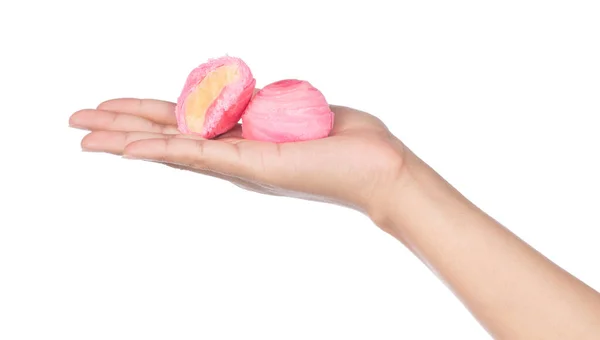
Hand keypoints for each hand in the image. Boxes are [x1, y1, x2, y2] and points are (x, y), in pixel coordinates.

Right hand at [69, 98, 405, 216]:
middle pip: (165, 134)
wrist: (377, 164)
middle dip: (119, 127)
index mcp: (241, 137)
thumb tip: (244, 99)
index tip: (114, 107)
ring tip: (85, 135)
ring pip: (170, 147)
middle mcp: (233, 153)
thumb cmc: (345, 138)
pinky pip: (197, 154)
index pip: (183, 121)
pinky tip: (127, 149)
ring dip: (124, 139)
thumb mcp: (292, 110)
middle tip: (77, 123)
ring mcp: (238, 162)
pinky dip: (159, 151)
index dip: (145, 113)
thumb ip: (261, 106)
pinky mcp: (251, 164)